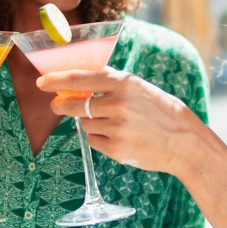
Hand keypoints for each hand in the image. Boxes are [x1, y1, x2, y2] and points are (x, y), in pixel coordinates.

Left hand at [37, 68, 203, 174]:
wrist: (184, 140)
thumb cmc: (161, 110)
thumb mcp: (138, 87)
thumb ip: (110, 82)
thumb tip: (80, 78)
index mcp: (123, 82)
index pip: (79, 78)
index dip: (56, 80)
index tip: (42, 82)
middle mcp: (117, 104)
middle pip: (74, 105)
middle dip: (62, 105)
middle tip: (57, 105)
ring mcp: (116, 128)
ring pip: (85, 124)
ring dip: (91, 123)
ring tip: (114, 123)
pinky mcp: (116, 149)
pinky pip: (93, 141)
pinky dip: (99, 139)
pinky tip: (119, 137)